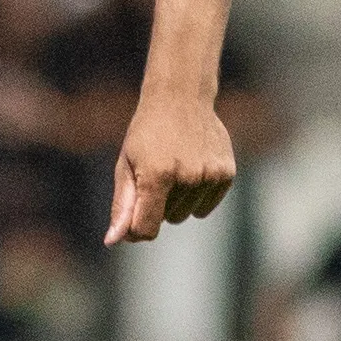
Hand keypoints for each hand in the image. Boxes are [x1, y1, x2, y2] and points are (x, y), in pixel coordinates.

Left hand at [105, 89, 236, 244]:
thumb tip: (113, 241)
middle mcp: (187, 177)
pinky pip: (205, 207)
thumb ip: (123, 206)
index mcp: (157, 175)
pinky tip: (192, 170)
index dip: (137, 230)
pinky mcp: (226, 174)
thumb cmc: (146, 134)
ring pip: (187, 214)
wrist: (180, 99)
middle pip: (168, 220)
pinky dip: (196, 196)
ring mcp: (210, 175)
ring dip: (177, 200)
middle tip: (156, 172)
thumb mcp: (126, 165)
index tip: (133, 218)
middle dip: (157, 205)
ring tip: (174, 168)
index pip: (147, 228)